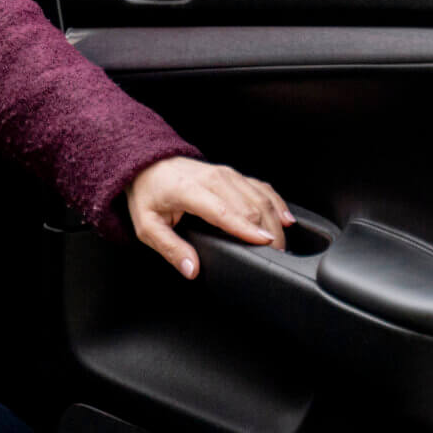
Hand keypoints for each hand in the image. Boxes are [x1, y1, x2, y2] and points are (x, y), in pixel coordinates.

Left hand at [127, 156, 291, 279]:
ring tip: (282, 245)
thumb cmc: (148, 194)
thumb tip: (191, 268)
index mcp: (189, 190)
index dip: (247, 229)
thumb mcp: (147, 226)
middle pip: (249, 205)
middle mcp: (212, 177)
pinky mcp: (233, 174)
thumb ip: (170, 248)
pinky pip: (261, 187)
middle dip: (267, 231)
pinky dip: (276, 203)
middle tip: (275, 257)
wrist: (149, 163)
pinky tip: (285, 219)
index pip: (224, 211)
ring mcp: (225, 173)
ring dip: (274, 220)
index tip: (265, 244)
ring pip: (259, 196)